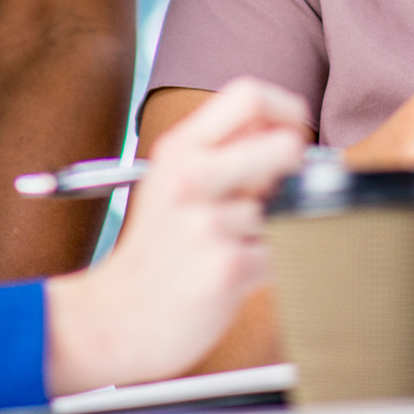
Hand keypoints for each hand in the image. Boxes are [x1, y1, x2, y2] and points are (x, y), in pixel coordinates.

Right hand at [45, 78, 307, 393]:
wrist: (118, 318)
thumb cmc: (158, 247)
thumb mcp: (172, 178)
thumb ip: (220, 147)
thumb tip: (285, 124)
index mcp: (179, 149)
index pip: (249, 96)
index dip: (286, 110)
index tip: (292, 131)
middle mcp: (191, 179)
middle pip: (284, 144)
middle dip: (295, 169)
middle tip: (277, 189)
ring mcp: (208, 224)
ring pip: (287, 207)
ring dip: (273, 228)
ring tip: (236, 243)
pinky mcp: (227, 268)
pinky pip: (282, 252)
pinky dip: (269, 263)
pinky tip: (235, 271)